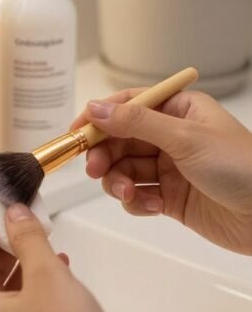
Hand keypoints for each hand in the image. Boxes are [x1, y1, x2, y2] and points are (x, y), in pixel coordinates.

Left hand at [0, 207, 188, 311]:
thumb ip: (27, 237)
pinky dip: (33, 294)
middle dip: (7, 246)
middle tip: (28, 220)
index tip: (1, 200)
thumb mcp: (47, 273)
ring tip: (49, 248)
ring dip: (23, 269)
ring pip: (4, 298)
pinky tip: (60, 279)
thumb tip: (12, 212)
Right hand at [72, 88, 251, 253]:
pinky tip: (149, 206)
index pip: (129, 104)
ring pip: (126, 168)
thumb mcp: (185, 138)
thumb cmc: (239, 167)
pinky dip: (136, 202)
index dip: (100, 116)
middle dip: (105, 154)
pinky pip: (139, 195)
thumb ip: (136, 123)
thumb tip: (95, 109)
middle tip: (93, 169)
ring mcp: (171, 168)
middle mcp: (172, 135)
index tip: (76, 132)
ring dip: (119, 181)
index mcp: (179, 109)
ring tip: (128, 193)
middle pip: (121, 139)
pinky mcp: (172, 198)